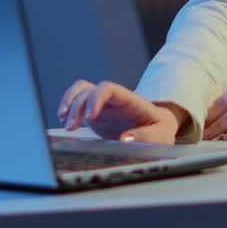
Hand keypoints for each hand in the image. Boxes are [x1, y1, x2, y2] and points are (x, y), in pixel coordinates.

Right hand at [58, 80, 181, 143]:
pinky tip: (65, 122)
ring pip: (81, 91)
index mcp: (129, 100)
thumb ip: (146, 136)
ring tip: (66, 124)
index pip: (109, 89)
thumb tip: (124, 139)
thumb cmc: (160, 130)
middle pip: (90, 89)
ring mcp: (103, 104)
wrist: (157, 128)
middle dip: (77, 106)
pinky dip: (68, 107)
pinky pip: (78, 101)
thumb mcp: (161, 135)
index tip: (90, 116)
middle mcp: (114, 99)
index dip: (96, 98)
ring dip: (69, 104)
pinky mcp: (96, 113)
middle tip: (71, 126)